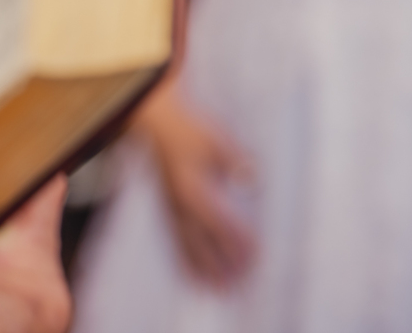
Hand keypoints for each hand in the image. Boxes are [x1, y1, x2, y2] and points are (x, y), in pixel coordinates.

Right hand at [135, 87, 254, 285]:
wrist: (155, 122)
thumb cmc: (186, 128)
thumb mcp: (215, 139)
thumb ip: (235, 159)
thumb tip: (253, 177)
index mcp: (192, 189)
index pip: (220, 222)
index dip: (239, 240)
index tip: (257, 256)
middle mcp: (180, 203)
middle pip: (202, 243)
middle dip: (222, 265)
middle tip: (240, 286)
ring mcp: (171, 206)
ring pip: (187, 245)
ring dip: (203, 268)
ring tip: (217, 289)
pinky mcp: (167, 205)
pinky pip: (175, 238)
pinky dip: (185, 257)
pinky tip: (191, 269)